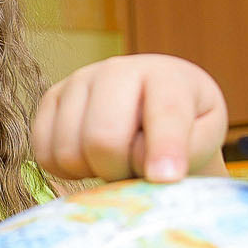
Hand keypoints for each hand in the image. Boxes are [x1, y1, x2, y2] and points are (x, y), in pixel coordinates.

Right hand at [33, 53, 227, 181]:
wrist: (153, 109)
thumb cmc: (185, 129)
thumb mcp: (203, 138)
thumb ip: (187, 152)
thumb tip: (153, 172)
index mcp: (167, 75)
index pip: (164, 112)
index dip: (164, 149)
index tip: (167, 179)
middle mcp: (118, 69)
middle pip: (102, 138)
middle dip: (118, 170)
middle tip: (134, 174)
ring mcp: (79, 80)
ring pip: (69, 151)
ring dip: (93, 172)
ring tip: (116, 163)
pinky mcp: (52, 98)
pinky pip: (44, 153)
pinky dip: (67, 170)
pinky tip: (90, 160)